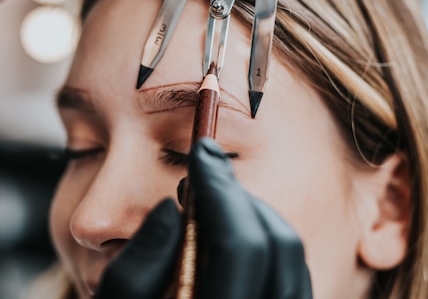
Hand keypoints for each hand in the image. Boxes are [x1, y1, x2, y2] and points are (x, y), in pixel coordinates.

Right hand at [95, 138, 312, 298]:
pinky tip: (226, 236)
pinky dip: (264, 244)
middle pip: (278, 245)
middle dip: (239, 197)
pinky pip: (292, 275)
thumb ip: (136, 266)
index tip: (202, 152)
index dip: (220, 190)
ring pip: (292, 257)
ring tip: (211, 205)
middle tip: (204, 174)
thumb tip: (171, 209)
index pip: (240, 247)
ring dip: (253, 217)